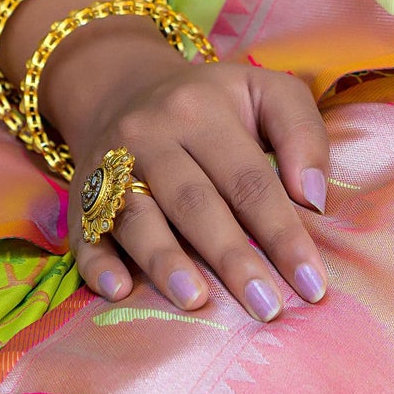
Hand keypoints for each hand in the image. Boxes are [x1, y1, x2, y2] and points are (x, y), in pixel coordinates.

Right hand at [50, 24, 329, 321]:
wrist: (123, 86)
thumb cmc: (212, 102)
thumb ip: (301, 132)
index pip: (249, 179)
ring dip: (164, 261)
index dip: (283, 233)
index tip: (312, 284)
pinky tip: (119, 291)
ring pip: (137, 216)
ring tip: (196, 301)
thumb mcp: (264, 92)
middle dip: (233, 258)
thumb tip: (313, 198)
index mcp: (202, 110)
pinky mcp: (79, 194)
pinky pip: (84, 232)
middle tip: (267, 308)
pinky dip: (98, 263)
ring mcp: (110, 165)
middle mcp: (151, 134)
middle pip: (195, 202)